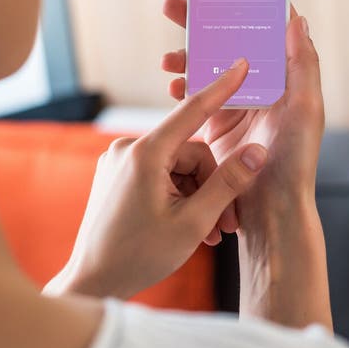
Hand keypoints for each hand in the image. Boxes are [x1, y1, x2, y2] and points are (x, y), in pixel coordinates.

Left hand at [44, 61, 267, 300]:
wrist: (92, 283)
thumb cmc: (138, 256)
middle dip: (212, 186)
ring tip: (207, 235)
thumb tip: (257, 152)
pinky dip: (178, 196)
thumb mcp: (193, 222)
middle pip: (190, 152)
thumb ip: (228, 183)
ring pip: (178, 166)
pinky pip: (160, 174)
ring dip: (197, 197)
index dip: (222, 88)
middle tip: (226, 226)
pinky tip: (187, 227)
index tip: (240, 64)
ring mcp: (120, 161)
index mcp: (144, 153)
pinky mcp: (117, 175)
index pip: (192, 110)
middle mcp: (128, 148)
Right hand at [161, 0, 324, 222]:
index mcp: (284, 77)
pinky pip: (196, 97)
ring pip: (207, 67)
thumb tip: (295, 18)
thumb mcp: (307, 110)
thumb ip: (303, 64)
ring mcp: (238, 105)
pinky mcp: (219, 125)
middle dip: (199, 23)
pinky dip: (182, 87)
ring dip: (186, 57)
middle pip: (227, 42)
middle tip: (172, 5)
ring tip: (168, 60)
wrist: (272, 213)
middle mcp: (261, 86)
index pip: (260, 30)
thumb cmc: (297, 163)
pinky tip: (172, 86)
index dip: (239, 6)